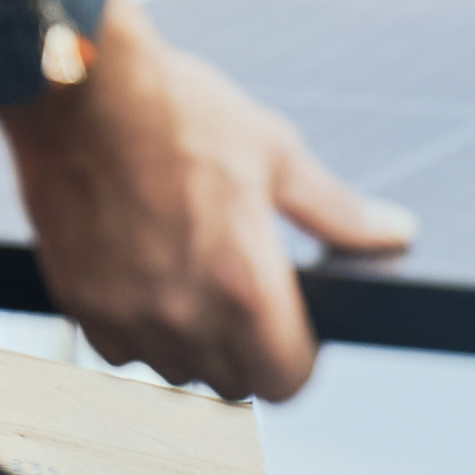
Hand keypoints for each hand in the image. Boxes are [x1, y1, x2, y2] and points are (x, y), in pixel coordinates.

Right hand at [0, 12, 412, 403]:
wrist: (81, 89)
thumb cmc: (178, 112)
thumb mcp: (275, 152)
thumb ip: (336, 211)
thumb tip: (395, 233)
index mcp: (244, 283)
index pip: (286, 381)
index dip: (297, 361)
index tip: (292, 332)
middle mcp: (185, 313)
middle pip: (231, 384)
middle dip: (246, 353)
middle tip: (243, 298)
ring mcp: (127, 314)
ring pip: (173, 370)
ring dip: (190, 345)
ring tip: (193, 281)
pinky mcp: (79, 303)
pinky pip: (118, 348)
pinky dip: (136, 329)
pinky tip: (144, 276)